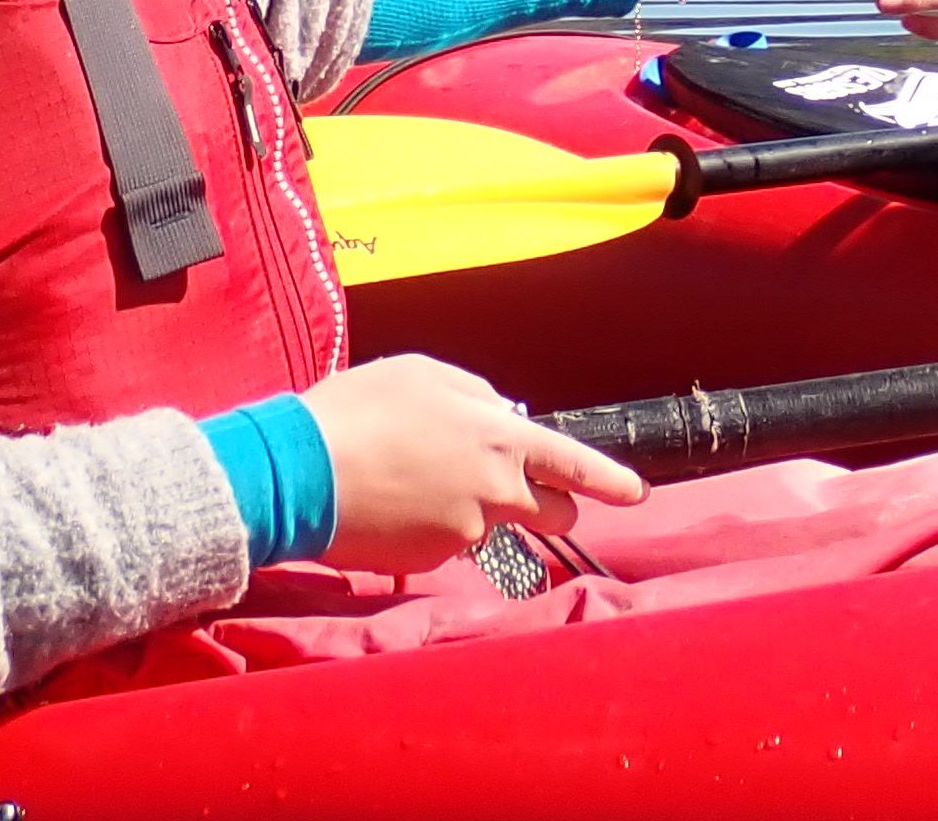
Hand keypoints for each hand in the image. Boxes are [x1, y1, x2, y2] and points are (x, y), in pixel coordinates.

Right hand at [301, 351, 646, 573]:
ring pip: (491, 527)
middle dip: (543, 504)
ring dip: (473, 511)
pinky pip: (447, 545)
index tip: (635, 494)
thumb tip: (502, 417)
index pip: (576, 466)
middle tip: (506, 487)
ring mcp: (465, 533)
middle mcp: (496, 492)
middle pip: (551, 514)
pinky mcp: (431, 562)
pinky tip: (394, 503)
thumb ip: (478, 398)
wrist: (302, 471)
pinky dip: (431, 528)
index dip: (611, 481)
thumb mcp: (427, 375)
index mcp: (503, 439)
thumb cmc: (362, 409)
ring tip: (414, 481)